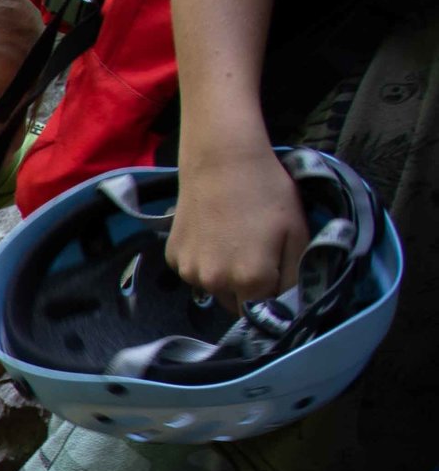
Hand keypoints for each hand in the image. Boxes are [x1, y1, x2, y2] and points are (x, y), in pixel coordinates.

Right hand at [166, 142, 307, 305]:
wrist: (221, 160)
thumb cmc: (267, 192)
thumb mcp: (298, 233)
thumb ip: (297, 276)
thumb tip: (291, 304)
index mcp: (251, 281)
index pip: (266, 310)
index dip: (275, 295)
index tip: (278, 272)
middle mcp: (216, 284)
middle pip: (237, 304)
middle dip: (249, 290)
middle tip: (256, 254)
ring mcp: (189, 271)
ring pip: (214, 289)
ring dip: (224, 276)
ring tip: (232, 241)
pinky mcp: (172, 257)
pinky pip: (193, 271)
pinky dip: (203, 261)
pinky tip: (212, 234)